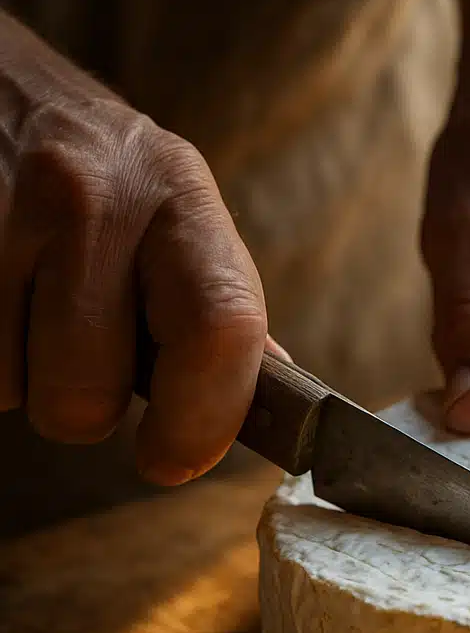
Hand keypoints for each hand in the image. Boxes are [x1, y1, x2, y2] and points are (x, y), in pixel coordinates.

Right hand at [0, 12, 276, 484]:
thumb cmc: (103, 174)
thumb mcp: (178, 212)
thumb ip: (219, 305)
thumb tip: (280, 395)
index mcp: (179, 198)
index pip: (219, 332)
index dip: (203, 421)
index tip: (177, 458)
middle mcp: (89, 200)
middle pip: (88, 395)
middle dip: (85, 404)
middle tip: (83, 349)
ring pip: (13, 391)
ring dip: (24, 377)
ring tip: (31, 302)